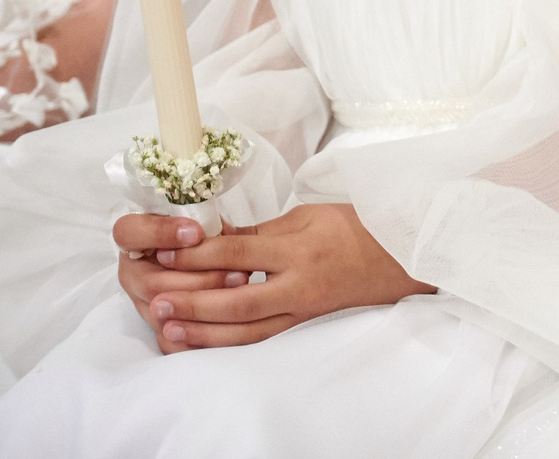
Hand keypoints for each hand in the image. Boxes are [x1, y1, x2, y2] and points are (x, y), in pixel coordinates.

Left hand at [113, 202, 433, 351]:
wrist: (402, 256)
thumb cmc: (357, 227)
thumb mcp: (310, 214)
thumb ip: (262, 231)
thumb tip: (215, 237)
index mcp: (302, 249)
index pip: (242, 252)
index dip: (201, 253)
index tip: (167, 250)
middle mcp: (302, 285)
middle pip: (239, 302)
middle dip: (195, 303)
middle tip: (155, 299)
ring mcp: (304, 310)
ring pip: (248, 331)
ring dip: (205, 331)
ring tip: (169, 326)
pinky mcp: (305, 324)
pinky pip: (261, 340)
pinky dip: (228, 343)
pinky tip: (201, 341)